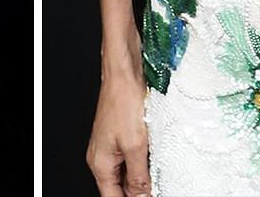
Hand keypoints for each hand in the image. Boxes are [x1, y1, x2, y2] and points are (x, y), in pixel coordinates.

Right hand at [87, 70, 150, 196]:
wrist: (124, 75)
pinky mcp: (121, 138)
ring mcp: (111, 147)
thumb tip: (142, 196)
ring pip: (127, 175)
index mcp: (100, 163)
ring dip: (143, 178)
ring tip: (159, 177)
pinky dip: (144, 164)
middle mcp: (102, 157)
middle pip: (120, 188)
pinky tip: (156, 162)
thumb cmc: (123, 101)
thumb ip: (138, 176)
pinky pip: (131, 160)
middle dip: (139, 191)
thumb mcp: (135, 146)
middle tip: (157, 188)